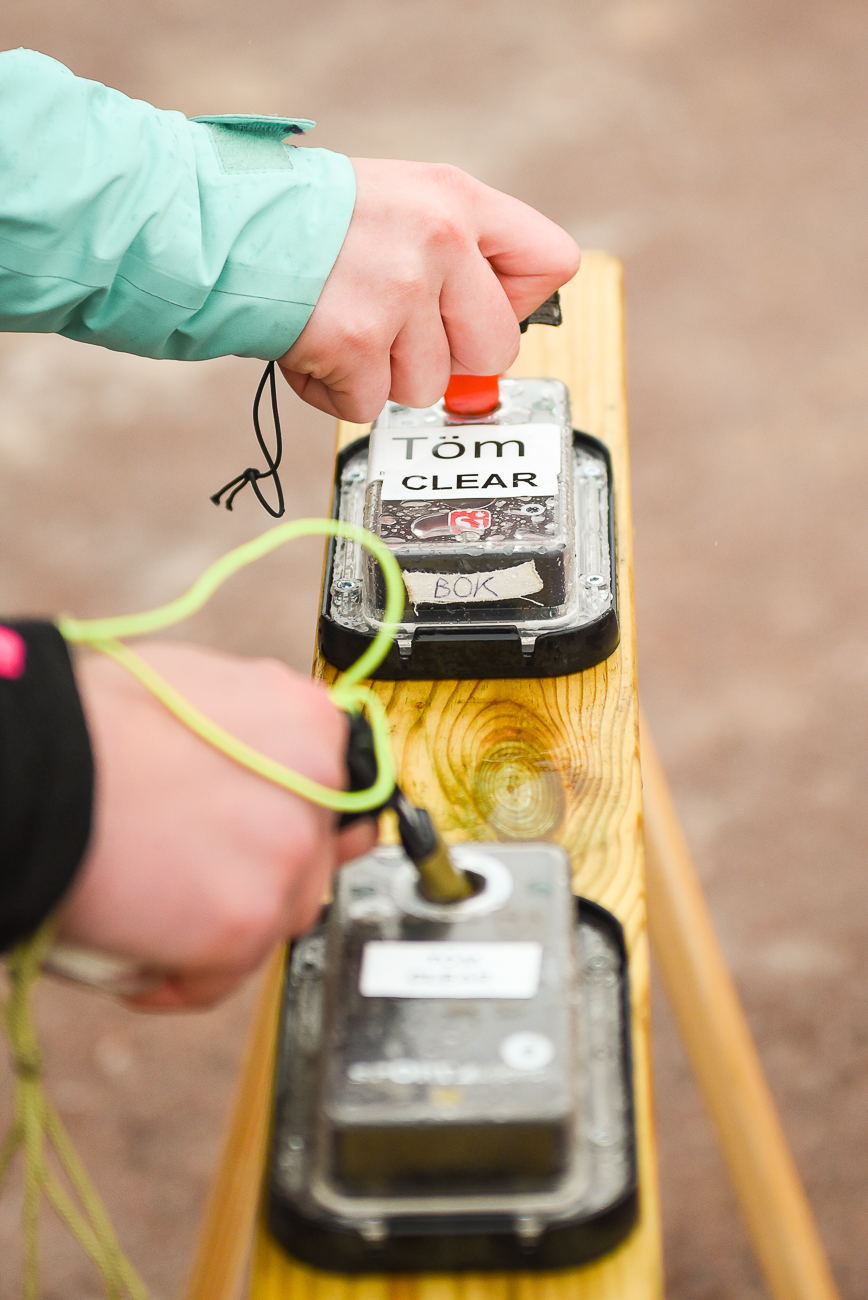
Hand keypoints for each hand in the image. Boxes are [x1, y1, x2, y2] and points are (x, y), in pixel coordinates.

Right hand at [57, 643, 376, 1008]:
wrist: (36, 768)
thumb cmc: (93, 725)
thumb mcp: (199, 689)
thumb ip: (257, 730)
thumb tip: (267, 760)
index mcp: (311, 723)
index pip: (338, 794)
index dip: (294, 822)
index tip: (266, 840)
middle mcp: (318, 788)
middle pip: (310, 862)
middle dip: (256, 877)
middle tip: (192, 873)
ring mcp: (287, 857)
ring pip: (274, 921)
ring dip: (222, 929)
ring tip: (156, 909)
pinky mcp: (246, 923)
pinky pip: (223, 976)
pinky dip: (178, 979)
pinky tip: (139, 954)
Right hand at [279, 159, 579, 421]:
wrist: (219, 226)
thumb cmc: (305, 223)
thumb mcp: (398, 203)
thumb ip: (454, 253)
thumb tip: (498, 328)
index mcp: (455, 199)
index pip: (552, 262)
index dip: (520, 303)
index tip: (475, 307)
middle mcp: (437, 239)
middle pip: (497, 350)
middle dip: (447, 358)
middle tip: (397, 329)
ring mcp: (398, 291)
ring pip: (428, 387)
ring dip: (381, 374)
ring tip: (343, 325)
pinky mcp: (356, 340)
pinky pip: (370, 406)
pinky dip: (337, 393)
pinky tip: (316, 348)